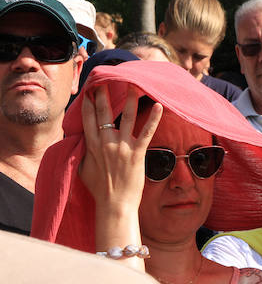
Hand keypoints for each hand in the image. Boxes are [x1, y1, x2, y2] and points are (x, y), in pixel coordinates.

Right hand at [79, 86, 162, 214]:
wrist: (114, 204)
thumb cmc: (99, 189)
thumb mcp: (83, 168)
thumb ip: (83, 152)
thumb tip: (80, 142)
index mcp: (91, 145)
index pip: (88, 118)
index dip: (89, 102)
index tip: (90, 89)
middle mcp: (105, 142)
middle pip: (103, 112)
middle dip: (104, 94)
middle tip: (108, 79)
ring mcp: (121, 147)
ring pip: (126, 117)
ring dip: (130, 99)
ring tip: (135, 85)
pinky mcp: (137, 153)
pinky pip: (146, 132)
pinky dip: (153, 118)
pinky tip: (159, 105)